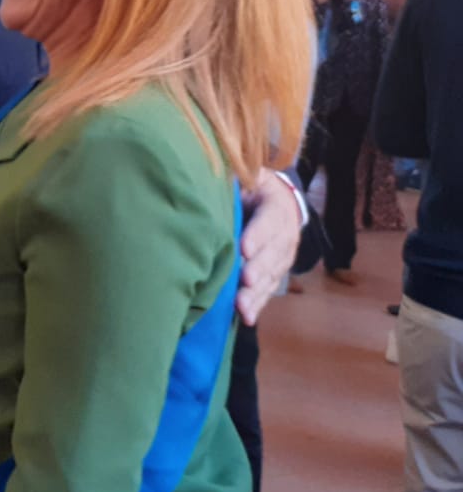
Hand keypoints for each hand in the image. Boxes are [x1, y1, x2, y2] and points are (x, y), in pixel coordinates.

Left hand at [238, 171, 302, 324]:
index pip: (269, 220)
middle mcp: (285, 232)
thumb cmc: (250, 185)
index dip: (257, 234)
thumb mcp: (247, 175)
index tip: (244, 248)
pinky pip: (268, 289)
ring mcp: (283, 255)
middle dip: (258, 269)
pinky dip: (257, 304)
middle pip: (273, 253)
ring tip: (242, 307)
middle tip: (244, 280)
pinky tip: (246, 317)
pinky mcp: (275, 271)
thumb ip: (234, 179)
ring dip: (256, 293)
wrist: (275, 198)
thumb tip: (205, 177)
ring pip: (272, 275)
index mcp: (276, 204)